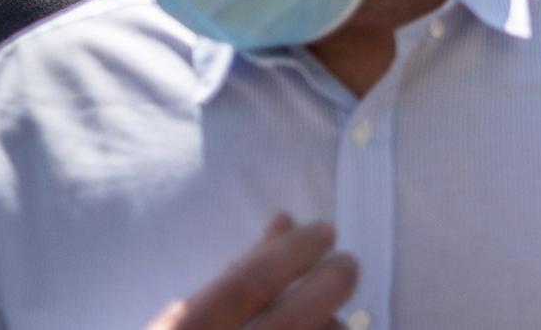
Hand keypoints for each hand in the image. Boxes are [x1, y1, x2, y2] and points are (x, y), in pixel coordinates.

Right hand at [147, 214, 358, 329]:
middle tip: (347, 264)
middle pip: (287, 323)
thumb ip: (236, 275)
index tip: (326, 231)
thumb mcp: (193, 319)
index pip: (244, 287)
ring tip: (331, 321)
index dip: (291, 253)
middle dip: (329, 285)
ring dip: (330, 329)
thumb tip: (286, 220)